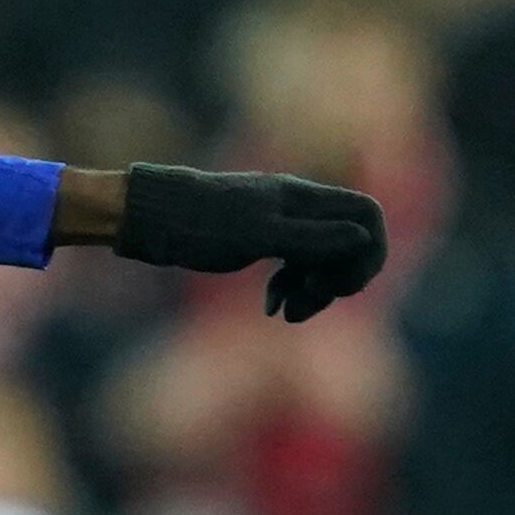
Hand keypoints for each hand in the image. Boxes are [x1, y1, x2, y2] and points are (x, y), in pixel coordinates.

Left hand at [113, 163, 388, 321]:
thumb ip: (311, 238)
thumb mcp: (257, 236)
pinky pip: (293, 265)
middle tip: (307, 304)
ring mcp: (279, 223)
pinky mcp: (259, 240)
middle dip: (337, 279)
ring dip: (313, 291)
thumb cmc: (195, 224)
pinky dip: (289, 289)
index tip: (341, 284)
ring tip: (285, 315)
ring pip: (319, 259)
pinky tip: (270, 309)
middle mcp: (297, 207)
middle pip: (348, 242)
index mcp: (304, 199)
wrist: (145, 218)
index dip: (369, 251)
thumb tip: (363, 237)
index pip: (367, 214)